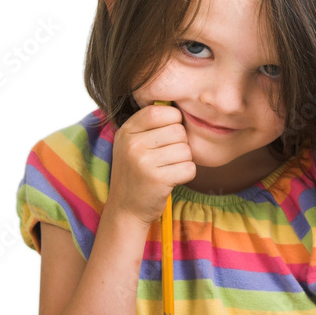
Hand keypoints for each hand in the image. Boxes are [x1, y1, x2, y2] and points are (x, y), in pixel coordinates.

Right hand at [105, 103, 195, 225]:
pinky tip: (171, 179)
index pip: (161, 111)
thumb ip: (150, 124)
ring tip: (167, 169)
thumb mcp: (131, 143)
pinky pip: (189, 168)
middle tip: (166, 157)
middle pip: (178, 130)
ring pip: (186, 150)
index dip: (173, 120)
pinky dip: (186, 174)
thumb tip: (180, 105)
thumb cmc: (136, 172)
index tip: (167, 135)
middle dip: (180, 144)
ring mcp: (144, 162)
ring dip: (183, 161)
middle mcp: (133, 144)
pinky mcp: (158, 180)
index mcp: (127, 131)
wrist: (125, 209)